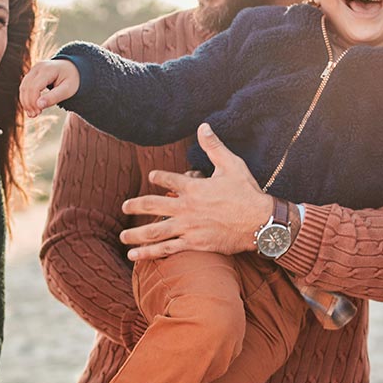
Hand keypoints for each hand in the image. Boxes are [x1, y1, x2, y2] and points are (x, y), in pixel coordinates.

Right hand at [19, 59, 79, 114]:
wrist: (72, 68)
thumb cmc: (72, 79)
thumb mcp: (67, 90)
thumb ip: (54, 97)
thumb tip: (38, 106)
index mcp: (48, 69)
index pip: (34, 87)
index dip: (33, 101)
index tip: (38, 112)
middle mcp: (38, 67)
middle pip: (26, 87)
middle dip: (28, 103)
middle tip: (34, 115)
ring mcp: (34, 69)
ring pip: (23, 87)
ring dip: (25, 101)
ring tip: (32, 114)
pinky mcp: (32, 73)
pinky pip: (24, 86)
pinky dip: (26, 97)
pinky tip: (30, 107)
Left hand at [119, 123, 272, 260]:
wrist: (260, 222)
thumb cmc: (247, 192)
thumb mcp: (231, 164)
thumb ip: (213, 146)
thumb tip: (203, 126)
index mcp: (193, 187)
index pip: (167, 179)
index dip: (157, 177)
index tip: (152, 176)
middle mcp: (186, 207)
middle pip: (151, 205)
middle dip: (135, 206)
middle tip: (124, 207)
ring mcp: (188, 227)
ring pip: (154, 231)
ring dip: (135, 234)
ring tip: (123, 238)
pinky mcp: (194, 244)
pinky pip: (167, 249)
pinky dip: (149, 253)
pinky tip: (134, 256)